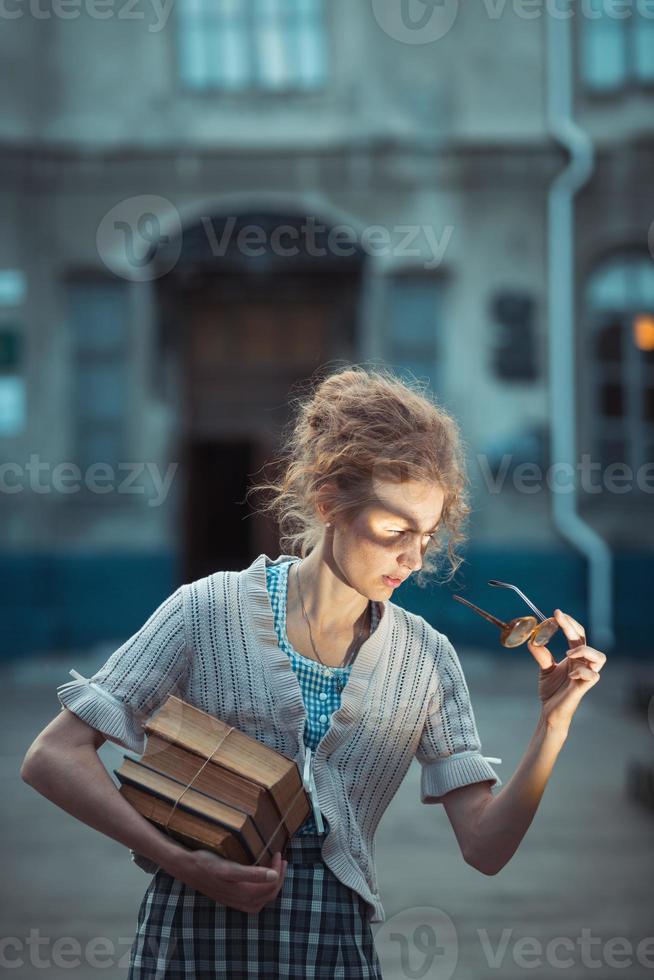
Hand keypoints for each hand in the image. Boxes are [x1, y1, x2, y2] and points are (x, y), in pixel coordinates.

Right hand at [167, 847, 287, 913]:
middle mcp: (240, 900)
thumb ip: (252, 873)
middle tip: (281, 860)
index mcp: (243, 893)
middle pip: (268, 895)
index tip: (278, 854)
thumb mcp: (230, 867)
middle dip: (279, 878)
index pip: (270, 886)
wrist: (186, 868)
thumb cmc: (207, 863)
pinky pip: (251, 902)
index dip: (279, 871)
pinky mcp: (228, 898)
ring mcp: (234, 901)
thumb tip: (274, 876)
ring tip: (275, 870)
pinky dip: (260, 893)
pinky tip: (259, 880)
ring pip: (261, 900)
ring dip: (271, 886)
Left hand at [526, 608, 606, 733]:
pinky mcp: (583, 687)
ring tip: (568, 653)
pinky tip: (570, 675)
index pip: (577, 634)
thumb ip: (541, 654)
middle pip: (585, 640)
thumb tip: (531, 640)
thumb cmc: (552, 691)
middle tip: (558, 618)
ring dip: (584, 650)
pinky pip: (593, 676)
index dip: (569, 623)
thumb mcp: (545, 668)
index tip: (556, 613)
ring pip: (600, 657)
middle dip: (572, 627)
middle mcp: (582, 663)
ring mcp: (585, 675)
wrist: (550, 712)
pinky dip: (582, 671)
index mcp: (574, 657)